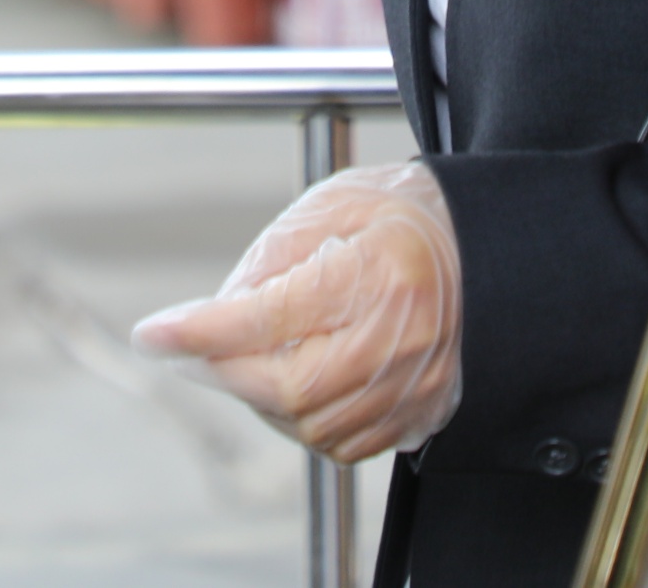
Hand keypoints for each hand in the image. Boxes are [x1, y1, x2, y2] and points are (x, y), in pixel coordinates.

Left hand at [133, 161, 463, 461]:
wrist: (491, 248)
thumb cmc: (412, 213)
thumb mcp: (335, 205)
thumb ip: (271, 258)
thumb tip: (216, 313)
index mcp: (382, 273)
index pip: (269, 317)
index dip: (201, 332)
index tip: (155, 334)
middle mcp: (403, 339)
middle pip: (286, 386)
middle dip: (222, 371)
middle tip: (187, 349)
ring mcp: (416, 385)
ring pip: (309, 424)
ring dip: (257, 399)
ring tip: (239, 361)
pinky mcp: (421, 413)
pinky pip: (343, 442)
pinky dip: (300, 423)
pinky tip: (287, 386)